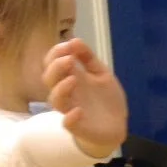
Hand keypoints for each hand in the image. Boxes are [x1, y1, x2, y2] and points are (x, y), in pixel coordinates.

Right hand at [43, 39, 127, 156]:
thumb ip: (89, 58)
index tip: (68, 46)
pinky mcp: (77, 126)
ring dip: (61, 88)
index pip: (52, 63)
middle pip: (49, 79)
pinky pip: (67, 123)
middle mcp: (67, 93)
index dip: (56, 53)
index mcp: (70, 77)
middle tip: (69, 60)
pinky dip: (70, 117)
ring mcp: (70, 109)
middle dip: (56, 67)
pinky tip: (79, 111)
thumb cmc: (105, 99)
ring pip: (55, 100)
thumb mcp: (101, 74)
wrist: (117, 126)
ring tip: (74, 79)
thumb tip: (74, 40)